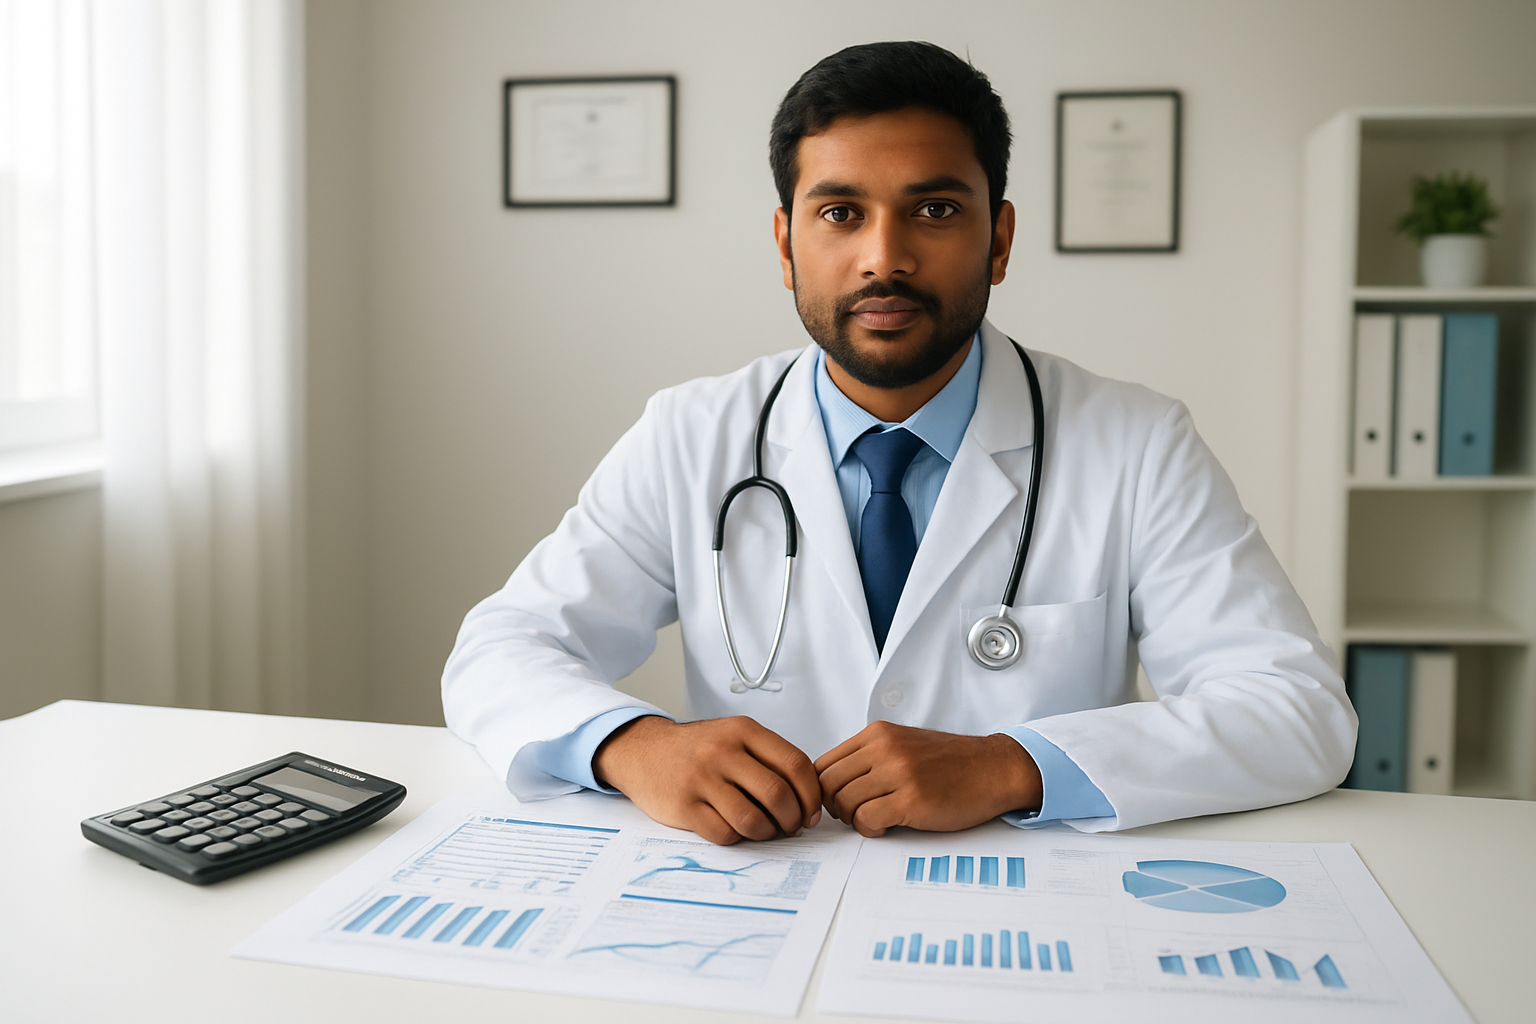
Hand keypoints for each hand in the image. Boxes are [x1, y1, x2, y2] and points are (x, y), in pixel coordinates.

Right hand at [593, 715, 821, 844]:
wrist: (644, 751)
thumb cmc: (699, 750)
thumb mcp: (734, 737)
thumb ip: (769, 759)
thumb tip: (808, 801)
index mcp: (743, 730)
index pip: (795, 763)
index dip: (811, 795)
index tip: (811, 813)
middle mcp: (721, 751)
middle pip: (777, 794)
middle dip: (792, 819)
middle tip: (791, 827)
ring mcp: (700, 779)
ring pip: (752, 819)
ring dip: (766, 833)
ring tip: (764, 830)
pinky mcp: (683, 806)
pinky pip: (724, 834)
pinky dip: (737, 838)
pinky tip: (735, 829)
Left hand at [815, 722, 1041, 836]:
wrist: (993, 769)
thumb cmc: (950, 763)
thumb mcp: (903, 744)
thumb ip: (869, 757)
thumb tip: (832, 784)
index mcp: (878, 734)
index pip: (823, 764)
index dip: (824, 790)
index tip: (839, 802)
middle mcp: (884, 748)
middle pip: (828, 785)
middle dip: (835, 807)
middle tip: (855, 815)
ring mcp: (898, 773)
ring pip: (844, 803)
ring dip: (854, 820)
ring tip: (875, 819)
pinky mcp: (911, 799)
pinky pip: (866, 819)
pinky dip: (870, 829)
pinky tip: (886, 827)